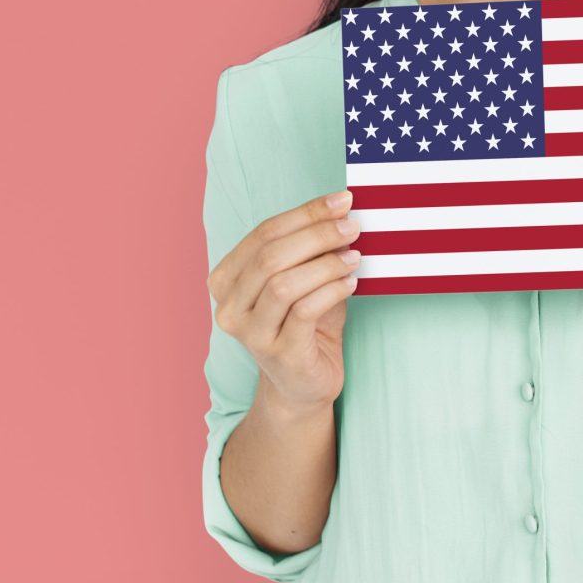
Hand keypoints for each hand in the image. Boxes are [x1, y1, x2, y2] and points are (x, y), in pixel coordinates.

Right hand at [207, 190, 362, 410]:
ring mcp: (250, 334)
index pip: (264, 233)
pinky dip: (332, 290)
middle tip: (353, 227)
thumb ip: (311, 248)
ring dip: (326, 264)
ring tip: (355, 257)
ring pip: (283, 284)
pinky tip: (351, 283)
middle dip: (317, 234)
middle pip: (270, 256)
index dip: (306, 213)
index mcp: (227, 279)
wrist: (304, 382)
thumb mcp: (303, 277)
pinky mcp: (278, 354)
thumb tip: (341, 210)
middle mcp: (230, 307)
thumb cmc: (304, 322)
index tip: (343, 200)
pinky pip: (304, 311)